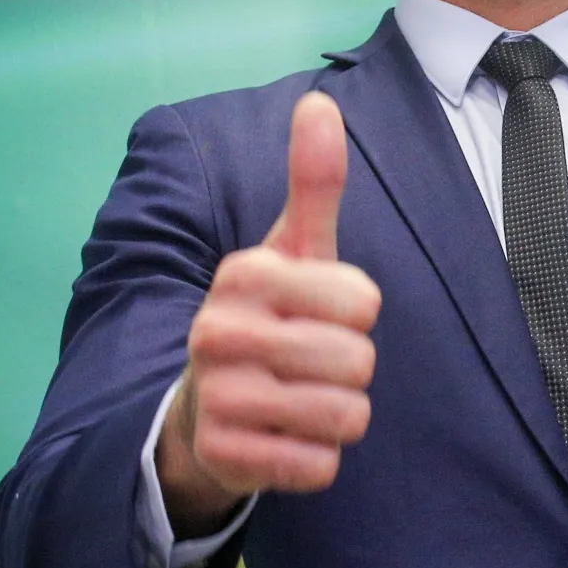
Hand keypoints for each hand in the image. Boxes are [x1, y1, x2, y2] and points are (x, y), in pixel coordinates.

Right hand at [156, 93, 380, 536]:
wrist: (202, 409)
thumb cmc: (268, 316)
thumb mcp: (292, 249)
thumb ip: (314, 183)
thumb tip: (321, 101)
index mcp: (245, 275)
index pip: (365, 302)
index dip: (359, 313)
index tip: (323, 313)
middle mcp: (218, 331)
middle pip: (359, 363)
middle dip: (352, 369)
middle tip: (310, 363)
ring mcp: (216, 397)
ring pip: (346, 416)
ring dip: (341, 416)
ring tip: (301, 400)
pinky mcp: (223, 458)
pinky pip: (320, 466)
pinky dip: (318, 459)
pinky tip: (285, 439)